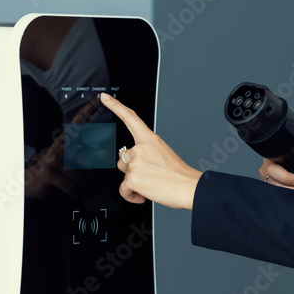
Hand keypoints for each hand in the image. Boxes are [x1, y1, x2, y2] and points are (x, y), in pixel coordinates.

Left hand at [101, 93, 201, 208]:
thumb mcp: (164, 155)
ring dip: (133, 182)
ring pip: (124, 173)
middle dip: (132, 169)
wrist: (189, 188)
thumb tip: (129, 159)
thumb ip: (145, 153)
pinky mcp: (132, 178)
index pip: (130, 118)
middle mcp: (141, 148)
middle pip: (123, 157)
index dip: (115, 106)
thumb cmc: (180, 175)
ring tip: (150, 185)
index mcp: (150, 140)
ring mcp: (136, 162)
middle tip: (150, 175)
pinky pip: (123, 189)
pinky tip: (143, 195)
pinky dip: (131, 195)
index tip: (105, 98)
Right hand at [258, 154, 293, 194]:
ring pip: (275, 192)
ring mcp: (269, 181)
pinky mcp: (274, 193)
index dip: (284, 176)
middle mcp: (269, 169)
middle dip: (291, 189)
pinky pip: (277, 198)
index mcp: (276, 157)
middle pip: (273, 182)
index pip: (272, 168)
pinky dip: (289, 200)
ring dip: (292, 195)